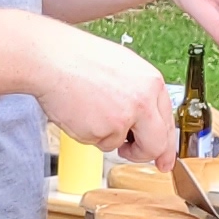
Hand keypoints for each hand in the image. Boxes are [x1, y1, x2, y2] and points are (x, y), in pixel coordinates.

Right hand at [30, 20, 178, 160]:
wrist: (51, 59)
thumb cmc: (79, 59)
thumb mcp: (123, 69)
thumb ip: (140, 96)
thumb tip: (147, 122)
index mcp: (152, 83)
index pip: (167, 124)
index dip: (165, 146)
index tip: (164, 159)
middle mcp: (143, 102)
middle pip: (154, 145)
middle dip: (141, 153)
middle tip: (129, 152)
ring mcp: (123, 118)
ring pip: (119, 144)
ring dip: (104, 135)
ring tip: (89, 109)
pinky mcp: (102, 131)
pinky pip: (98, 143)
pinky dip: (86, 133)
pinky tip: (79, 112)